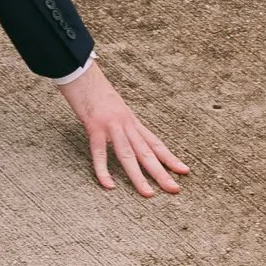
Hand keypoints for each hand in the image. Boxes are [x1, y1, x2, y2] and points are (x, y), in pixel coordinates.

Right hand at [59, 62, 189, 195]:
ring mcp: (110, 125)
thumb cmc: (94, 89)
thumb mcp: (113, 106)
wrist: (81, 71)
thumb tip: (127, 135)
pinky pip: (100, 152)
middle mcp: (125, 124)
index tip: (184, 171)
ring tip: (148, 194)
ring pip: (127, 155)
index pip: (154, 142)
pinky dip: (103, 170)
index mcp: (131, 120)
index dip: (169, 158)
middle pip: (146, 152)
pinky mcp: (94, 126)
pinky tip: (109, 185)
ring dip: (138, 176)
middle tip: (175, 189)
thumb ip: (121, 122)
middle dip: (161, 172)